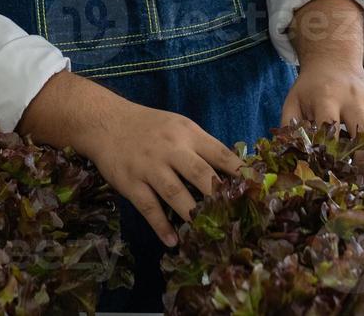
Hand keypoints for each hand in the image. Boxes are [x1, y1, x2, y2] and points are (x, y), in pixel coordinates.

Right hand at [79, 102, 243, 247]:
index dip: (240, 172)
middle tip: (236, 219)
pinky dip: (161, 225)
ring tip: (207, 233)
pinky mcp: (130, 182)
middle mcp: (170, 149)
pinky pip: (148, 207)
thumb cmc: (149, 126)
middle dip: (219, 197)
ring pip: (175, 193)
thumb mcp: (179, 126)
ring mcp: (149, 166)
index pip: (220, 153)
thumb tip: (233, 171)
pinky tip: (173, 241)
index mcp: (188, 133)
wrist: (106, 122)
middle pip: (201, 174)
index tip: (257, 190)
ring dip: (192, 214)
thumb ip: (202, 146)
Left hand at [280, 58, 363, 181]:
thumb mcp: (293, 101)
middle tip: (354, 182)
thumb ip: (289, 128)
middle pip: (363, 132)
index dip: (332, 153)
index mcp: (327, 96)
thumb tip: (288, 156)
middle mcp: (352, 97)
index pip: (331, 127)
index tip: (329, 173)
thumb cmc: (310, 87)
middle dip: (360, 162)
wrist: (333, 60)